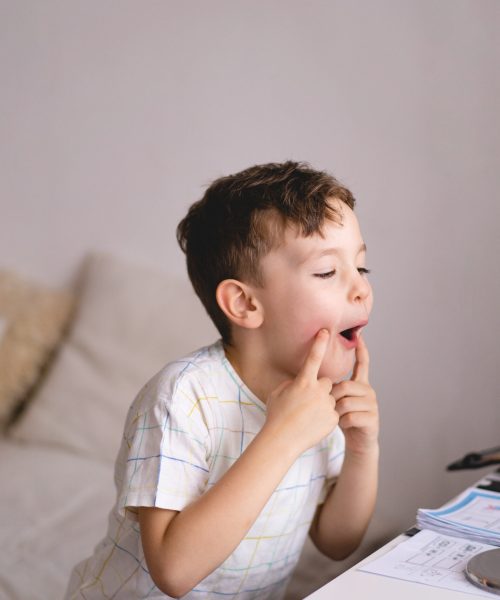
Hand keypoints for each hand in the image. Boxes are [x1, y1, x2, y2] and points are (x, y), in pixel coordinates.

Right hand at [264, 329, 338, 454]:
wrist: (283, 440)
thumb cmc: (276, 415)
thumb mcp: (278, 393)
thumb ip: (292, 383)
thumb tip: (300, 381)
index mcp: (303, 382)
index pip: (313, 358)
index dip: (319, 343)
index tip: (325, 330)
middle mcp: (318, 390)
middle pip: (325, 382)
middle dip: (318, 389)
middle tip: (306, 403)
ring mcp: (327, 404)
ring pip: (330, 397)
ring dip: (322, 403)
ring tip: (308, 416)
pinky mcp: (333, 417)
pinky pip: (332, 412)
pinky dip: (325, 416)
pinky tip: (313, 424)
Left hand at [331, 334, 378, 456]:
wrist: (359, 441)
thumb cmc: (344, 417)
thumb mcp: (338, 399)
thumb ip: (333, 386)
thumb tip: (315, 372)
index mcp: (360, 384)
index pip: (363, 363)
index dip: (361, 350)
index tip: (359, 335)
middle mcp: (369, 391)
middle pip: (345, 385)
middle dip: (332, 397)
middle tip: (328, 407)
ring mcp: (372, 404)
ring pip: (346, 402)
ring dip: (335, 411)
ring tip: (335, 417)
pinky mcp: (372, 419)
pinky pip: (350, 416)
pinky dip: (341, 422)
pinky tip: (343, 425)